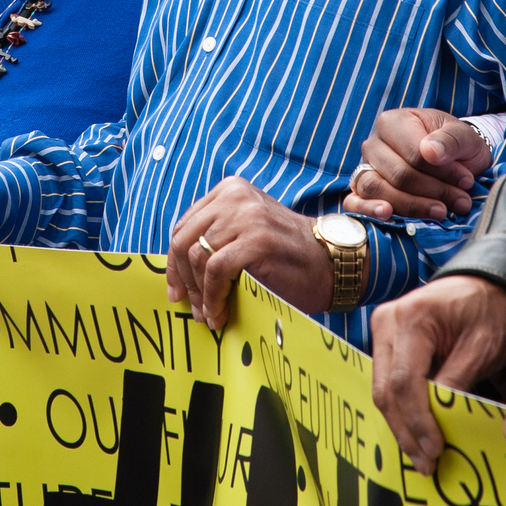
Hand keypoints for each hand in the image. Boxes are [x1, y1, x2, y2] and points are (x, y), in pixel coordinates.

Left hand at [167, 177, 330, 328]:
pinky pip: (217, 270)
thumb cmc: (286, 256)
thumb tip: (178, 275)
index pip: (184, 226)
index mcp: (229, 190)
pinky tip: (220, 314)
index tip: (176, 290)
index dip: (174, 263)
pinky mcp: (257, 240)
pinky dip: (213, 297)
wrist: (331, 263)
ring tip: (209, 315)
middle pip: (185, 241)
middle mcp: (235, 197)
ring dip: (200, 294)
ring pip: (198, 257)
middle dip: (183, 280)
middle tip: (190, 307)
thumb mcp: (246, 233)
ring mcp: (247, 216)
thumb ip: (216, 239)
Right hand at [344, 108, 490, 221]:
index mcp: (393, 122)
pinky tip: (387, 215)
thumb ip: (450, 140)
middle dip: (433, 192)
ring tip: (440, 212)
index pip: (414, 154)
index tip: (466, 181)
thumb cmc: (454, 146)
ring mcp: (365, 167)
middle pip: (398, 175)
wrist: (451, 159)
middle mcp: (373, 144)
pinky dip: (368, 210)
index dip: (442, 172)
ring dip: (412, 205)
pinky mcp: (361, 190)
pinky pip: (355, 202)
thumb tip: (431, 153)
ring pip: (376, 189)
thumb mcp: (463, 136)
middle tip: (460, 201)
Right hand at [369, 275, 505, 475]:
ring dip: (400, 424)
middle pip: (384, 389)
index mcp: (411, 318)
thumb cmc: (488, 310)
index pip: (404, 381)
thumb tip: (438, 422)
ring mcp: (381, 328)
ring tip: (421, 456)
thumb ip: (457, 381)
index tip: (435, 450)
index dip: (417, 421)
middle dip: (405, 430)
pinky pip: (386, 380)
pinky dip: (400, 409)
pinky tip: (416, 433)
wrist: (484, 284)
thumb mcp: (482, 346)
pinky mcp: (385, 339)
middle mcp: (387, 320)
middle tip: (426, 464)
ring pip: (380, 388)